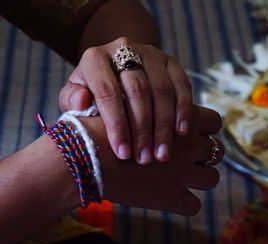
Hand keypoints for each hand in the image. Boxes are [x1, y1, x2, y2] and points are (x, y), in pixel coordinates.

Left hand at [59, 37, 192, 164]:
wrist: (116, 69)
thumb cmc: (93, 91)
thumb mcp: (76, 95)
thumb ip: (72, 99)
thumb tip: (82, 101)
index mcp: (95, 58)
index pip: (107, 92)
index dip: (116, 124)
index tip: (122, 153)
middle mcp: (124, 49)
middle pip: (138, 91)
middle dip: (143, 128)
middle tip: (145, 158)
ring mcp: (151, 54)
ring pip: (162, 90)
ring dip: (164, 125)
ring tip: (163, 154)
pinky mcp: (171, 61)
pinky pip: (182, 85)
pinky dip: (184, 110)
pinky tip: (182, 132)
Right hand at [81, 105, 222, 215]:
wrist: (86, 154)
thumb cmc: (103, 124)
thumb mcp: (133, 104)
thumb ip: (153, 108)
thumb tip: (155, 108)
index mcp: (184, 119)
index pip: (215, 121)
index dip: (207, 128)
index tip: (192, 132)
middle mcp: (190, 147)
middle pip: (216, 151)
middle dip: (204, 154)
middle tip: (185, 156)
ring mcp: (182, 174)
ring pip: (212, 178)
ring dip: (200, 178)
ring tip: (181, 177)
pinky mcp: (169, 198)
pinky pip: (193, 206)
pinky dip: (186, 204)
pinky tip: (171, 198)